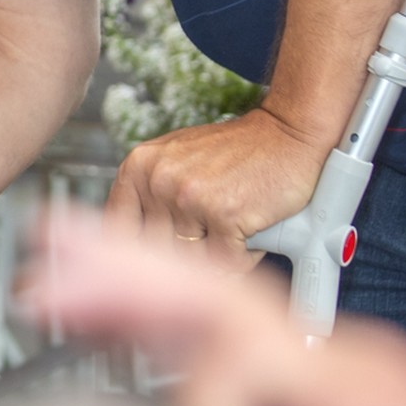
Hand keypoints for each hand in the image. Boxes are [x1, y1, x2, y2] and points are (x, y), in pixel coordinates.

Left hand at [23, 224, 405, 405]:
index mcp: (310, 376)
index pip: (207, 311)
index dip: (127, 286)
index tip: (52, 279)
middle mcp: (340, 362)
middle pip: (215, 294)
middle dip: (121, 264)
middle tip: (45, 244)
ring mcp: (368, 385)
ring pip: (242, 320)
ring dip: (151, 298)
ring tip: (79, 294)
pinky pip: (293, 388)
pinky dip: (231, 397)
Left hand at [103, 107, 325, 266]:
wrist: (288, 134)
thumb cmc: (236, 153)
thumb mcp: (176, 161)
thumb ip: (149, 198)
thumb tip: (126, 251)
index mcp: (138, 167)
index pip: (117, 231)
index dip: (135, 259)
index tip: (150, 270)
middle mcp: (158, 180)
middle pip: (157, 254)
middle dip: (187, 259)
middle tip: (210, 243)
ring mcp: (189, 197)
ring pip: (192, 263)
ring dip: (218, 258)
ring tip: (233, 230)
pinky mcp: (224, 214)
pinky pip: (227, 264)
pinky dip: (244, 257)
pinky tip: (251, 232)